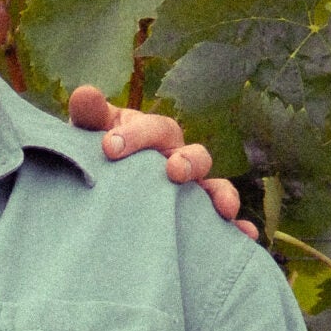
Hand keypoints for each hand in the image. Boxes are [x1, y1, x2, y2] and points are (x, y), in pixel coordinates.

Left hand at [68, 85, 255, 236]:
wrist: (95, 181)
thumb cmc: (96, 152)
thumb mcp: (90, 132)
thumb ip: (90, 115)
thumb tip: (85, 93)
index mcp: (152, 134)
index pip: (154, 129)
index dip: (137, 136)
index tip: (110, 147)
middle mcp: (176, 158)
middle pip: (194, 155)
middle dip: (189, 162)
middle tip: (174, 171)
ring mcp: (187, 188)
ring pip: (213, 187)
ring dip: (222, 194)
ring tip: (224, 208)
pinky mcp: (193, 216)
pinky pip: (220, 221)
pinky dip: (236, 228)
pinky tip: (245, 237)